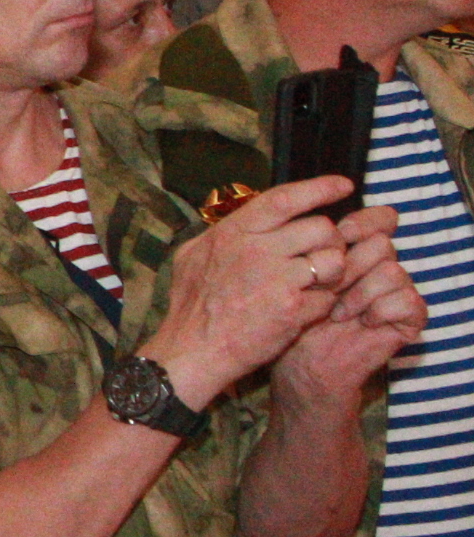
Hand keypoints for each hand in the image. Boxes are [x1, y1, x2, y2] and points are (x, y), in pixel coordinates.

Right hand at [149, 176, 365, 408]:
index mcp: (233, 232)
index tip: (343, 186)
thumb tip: (245, 220)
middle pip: (321, 228)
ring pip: (333, 261)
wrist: (192, 351)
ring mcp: (276, 279)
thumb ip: (222, 234)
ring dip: (333, 272)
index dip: (320, 188)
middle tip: (322, 256)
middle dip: (330, 242)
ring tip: (317, 284)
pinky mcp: (293, 309)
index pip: (285, 198)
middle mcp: (256, 249)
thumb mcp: (192, 256)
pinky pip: (328, 297)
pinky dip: (323, 304)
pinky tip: (305, 311)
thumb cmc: (191, 306)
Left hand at [272, 203, 425, 410]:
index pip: (380, 219)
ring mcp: (397, 292)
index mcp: (358, 250)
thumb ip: (310, 244)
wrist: (301, 362)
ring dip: (359, 291)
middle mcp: (381, 267)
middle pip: (382, 242)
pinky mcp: (409, 319)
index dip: (363, 221)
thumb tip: (320, 213)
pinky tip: (359, 322)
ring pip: (392, 269)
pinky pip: (407, 300)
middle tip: (327, 286)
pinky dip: (380, 310)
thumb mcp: (294, 274)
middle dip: (350, 264)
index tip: (340, 232)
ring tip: (337, 312)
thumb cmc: (291, 317)